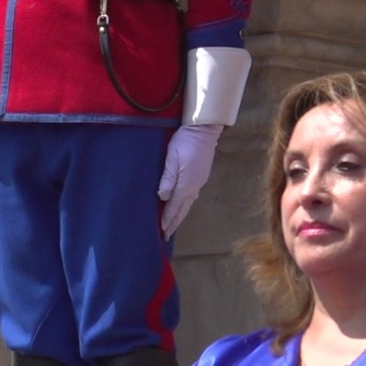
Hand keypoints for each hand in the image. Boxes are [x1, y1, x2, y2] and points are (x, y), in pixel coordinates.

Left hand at [158, 124, 221, 238]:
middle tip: (166, 235)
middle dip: (174, 223)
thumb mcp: (172, 158)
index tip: (161, 231)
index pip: (174, 206)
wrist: (204, 130)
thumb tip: (163, 197)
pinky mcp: (200, 176)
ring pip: (188, 203)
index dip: (167, 219)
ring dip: (180, 215)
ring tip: (172, 225)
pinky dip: (185, 205)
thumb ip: (168, 178)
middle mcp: (195, 186)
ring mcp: (199, 181)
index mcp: (186, 184)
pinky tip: (181, 206)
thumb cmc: (185, 141)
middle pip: (183, 209)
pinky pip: (191, 196)